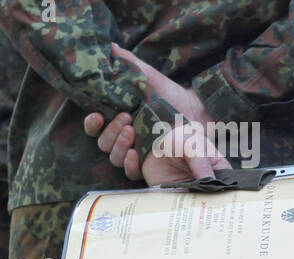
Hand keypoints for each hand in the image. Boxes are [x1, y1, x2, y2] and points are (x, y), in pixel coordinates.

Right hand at [82, 44, 220, 180]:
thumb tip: (111, 46)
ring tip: (131, 131)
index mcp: (117, 119)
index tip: (98, 115)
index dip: (92, 123)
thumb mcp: (149, 77)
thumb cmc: (170, 95)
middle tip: (125, 119)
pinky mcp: (151, 165)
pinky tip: (135, 154)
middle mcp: (124, 137)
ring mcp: (136, 152)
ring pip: (114, 157)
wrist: (196, 111)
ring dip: (119, 145)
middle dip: (111, 131)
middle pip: (103, 143)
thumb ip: (129, 63)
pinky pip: (132, 172)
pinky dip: (130, 165)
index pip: (94, 127)